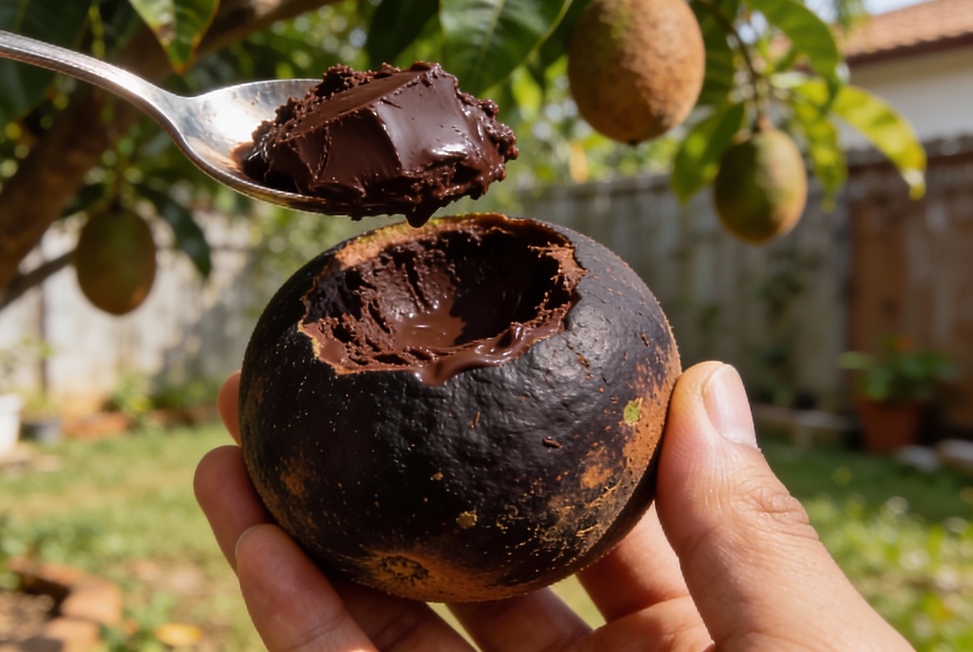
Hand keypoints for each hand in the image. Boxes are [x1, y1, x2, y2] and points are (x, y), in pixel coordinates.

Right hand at [197, 362, 911, 649]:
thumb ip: (749, 536)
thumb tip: (706, 377)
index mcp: (683, 641)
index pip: (582, 515)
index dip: (515, 432)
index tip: (455, 355)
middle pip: (457, 558)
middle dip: (374, 475)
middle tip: (307, 387)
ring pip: (383, 625)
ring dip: (297, 537)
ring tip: (230, 450)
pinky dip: (299, 620)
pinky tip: (253, 541)